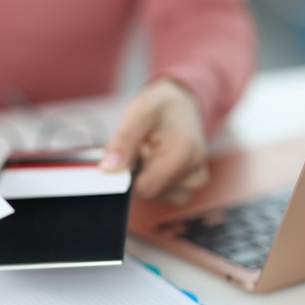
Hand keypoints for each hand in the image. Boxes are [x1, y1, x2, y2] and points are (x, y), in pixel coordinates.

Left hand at [101, 79, 208, 204]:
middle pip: (147, 192)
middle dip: (136, 172)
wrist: (181, 108)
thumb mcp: (139, 112)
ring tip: (150, 152)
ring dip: (143, 176)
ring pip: (151, 196)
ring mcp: (193, 185)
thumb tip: (109, 169)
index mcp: (186, 152)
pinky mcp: (187, 191)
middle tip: (142, 147)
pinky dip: (151, 181)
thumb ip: (123, 140)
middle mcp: (196, 174)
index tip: (129, 153)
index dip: (127, 175)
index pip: (146, 186)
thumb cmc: (161, 108)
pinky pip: (158, 196)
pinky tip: (155, 162)